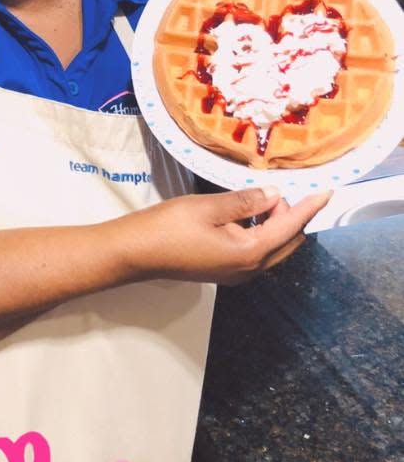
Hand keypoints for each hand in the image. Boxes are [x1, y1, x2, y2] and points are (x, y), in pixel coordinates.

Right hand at [107, 186, 331, 286]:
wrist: (135, 253)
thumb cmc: (168, 227)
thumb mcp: (208, 207)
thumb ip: (245, 201)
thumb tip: (274, 194)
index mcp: (249, 252)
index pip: (289, 227)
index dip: (309, 207)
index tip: (326, 190)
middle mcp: (249, 269)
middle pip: (285, 242)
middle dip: (291, 215)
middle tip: (282, 188)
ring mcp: (236, 273)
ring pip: (271, 247)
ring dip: (275, 223)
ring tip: (265, 196)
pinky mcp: (223, 270)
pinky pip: (256, 251)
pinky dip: (260, 231)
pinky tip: (247, 213)